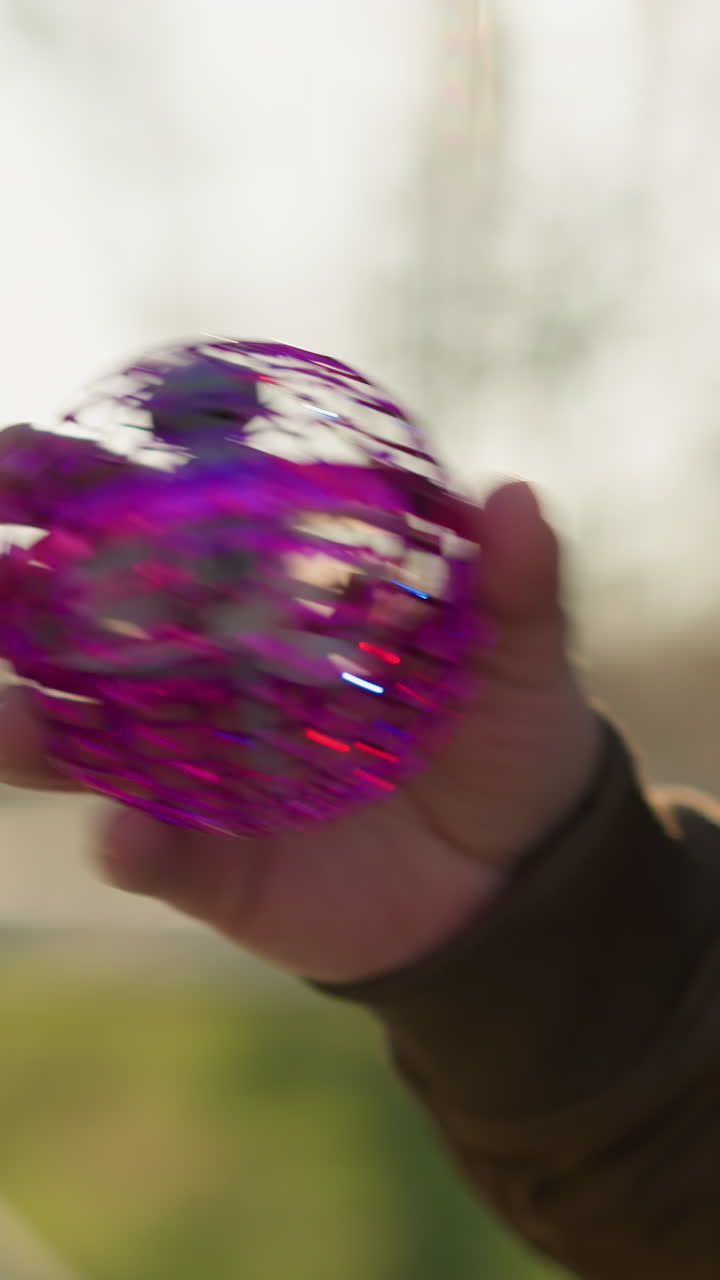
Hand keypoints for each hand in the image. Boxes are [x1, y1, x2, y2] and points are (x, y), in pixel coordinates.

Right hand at [0, 432, 600, 981]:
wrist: (515, 877)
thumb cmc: (504, 741)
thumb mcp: (521, 664)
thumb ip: (515, 590)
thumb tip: (514, 494)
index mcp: (261, 610)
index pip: (157, 539)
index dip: (81, 493)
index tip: (19, 459)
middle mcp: (208, 685)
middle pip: (86, 638)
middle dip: (20, 605)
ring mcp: (199, 778)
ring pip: (88, 750)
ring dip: (36, 733)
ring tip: (14, 721)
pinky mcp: (212, 868)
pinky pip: (154, 857)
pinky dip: (133, 848)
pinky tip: (126, 835)